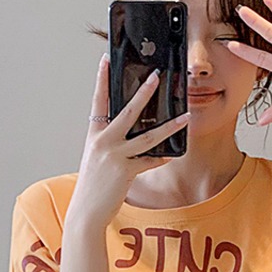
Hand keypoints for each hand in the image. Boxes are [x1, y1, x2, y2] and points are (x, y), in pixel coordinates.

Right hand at [68, 55, 190, 226]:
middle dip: (144, 92)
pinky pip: (149, 161)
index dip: (101, 80)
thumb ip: (111, 144)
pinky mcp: (125, 170)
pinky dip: (161, 158)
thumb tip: (131, 135)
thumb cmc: (93, 186)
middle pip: (127, 111)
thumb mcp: (97, 159)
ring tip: (185, 116)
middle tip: (156, 76)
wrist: (86, 211)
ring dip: (170, 126)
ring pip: (148, 136)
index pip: (98, 101)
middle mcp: (103, 141)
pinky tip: (172, 154)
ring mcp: (114, 155)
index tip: (105, 60)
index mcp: (94, 135)